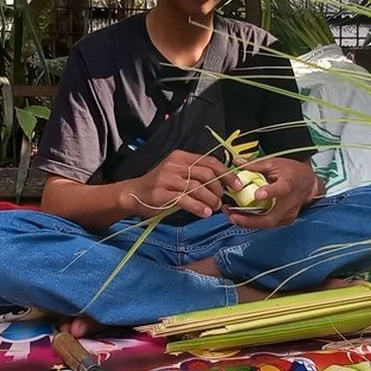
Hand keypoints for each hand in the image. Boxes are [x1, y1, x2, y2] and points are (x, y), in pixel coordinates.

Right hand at [120, 149, 240, 219]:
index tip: (236, 185)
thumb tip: (223, 183)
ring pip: (198, 188)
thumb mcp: (178, 173)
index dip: (226, 174)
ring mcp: (167, 178)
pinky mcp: (161, 194)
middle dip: (219, 189)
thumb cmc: (160, 185)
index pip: (210, 162)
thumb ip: (196, 174)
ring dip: (211, 200)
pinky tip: (205, 213)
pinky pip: (185, 200)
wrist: (134, 193)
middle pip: (206, 174)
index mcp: (182, 157)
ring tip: (215, 208)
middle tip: (222, 200)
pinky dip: (198, 207)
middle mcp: (175, 165)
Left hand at [226, 157, 321, 228]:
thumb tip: (236, 163)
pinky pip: (268, 224)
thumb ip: (254, 165)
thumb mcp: (274, 163)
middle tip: (232, 216)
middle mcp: (290, 202)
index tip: (258, 195)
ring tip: (231, 216)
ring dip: (248, 223)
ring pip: (267, 224)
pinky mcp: (285, 220)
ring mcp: (288, 214)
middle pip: (271, 217)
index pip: (282, 189)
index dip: (270, 193)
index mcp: (289, 183)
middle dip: (249, 221)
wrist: (307, 182)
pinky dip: (254, 223)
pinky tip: (241, 218)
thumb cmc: (291, 171)